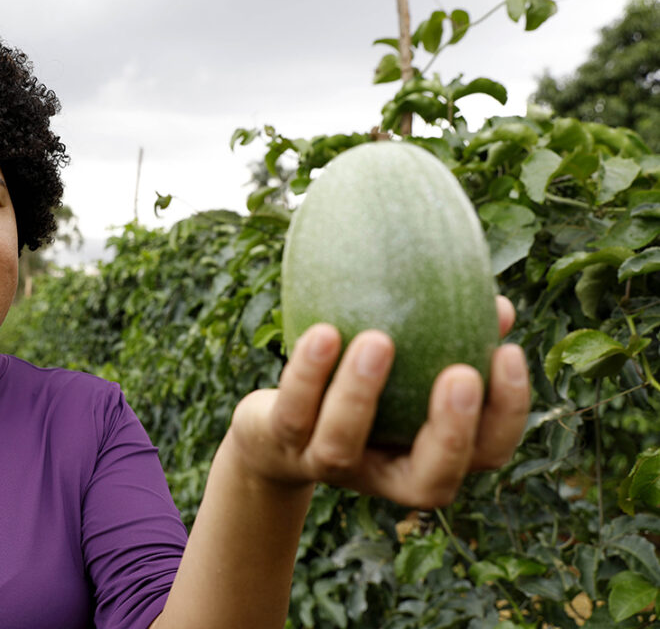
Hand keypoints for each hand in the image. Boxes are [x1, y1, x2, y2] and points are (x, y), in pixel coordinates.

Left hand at [226, 296, 529, 507]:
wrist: (278, 431)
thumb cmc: (364, 390)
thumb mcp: (409, 369)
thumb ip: (452, 337)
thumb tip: (499, 304)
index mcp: (429, 459)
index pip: (486, 453)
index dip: (506, 413)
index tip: (507, 351)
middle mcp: (384, 476)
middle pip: (430, 482)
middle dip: (451, 432)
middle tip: (461, 373)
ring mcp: (330, 465)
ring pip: (343, 444)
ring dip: (360, 393)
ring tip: (377, 339)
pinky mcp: (284, 443)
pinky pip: (294, 411)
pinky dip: (307, 372)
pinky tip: (323, 332)